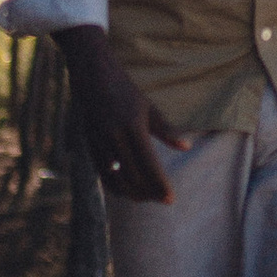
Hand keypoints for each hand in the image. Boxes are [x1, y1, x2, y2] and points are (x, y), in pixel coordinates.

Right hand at [62, 29, 191, 204]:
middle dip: (149, 193)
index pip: (150, 165)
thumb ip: (166, 130)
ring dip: (132, 193)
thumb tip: (186, 147)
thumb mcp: (148, 107)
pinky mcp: (89, 144)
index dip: (161, 185)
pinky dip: (115, 186)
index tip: (171, 199)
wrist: (92, 76)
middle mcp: (115, 136)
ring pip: (116, 179)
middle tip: (162, 200)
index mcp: (133, 126)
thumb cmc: (126, 91)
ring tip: (147, 198)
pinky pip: (102, 173)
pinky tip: (127, 190)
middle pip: (133, 176)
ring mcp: (100, 141)